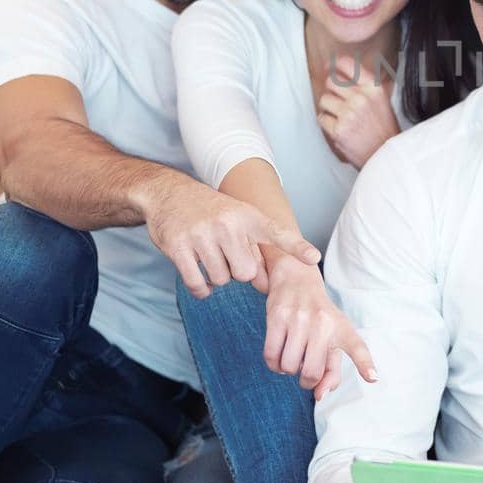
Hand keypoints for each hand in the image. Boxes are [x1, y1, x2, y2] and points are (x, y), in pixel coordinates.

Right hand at [141, 173, 322, 297]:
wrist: (168, 193)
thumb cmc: (211, 212)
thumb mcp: (237, 219)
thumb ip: (254, 249)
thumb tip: (267, 285)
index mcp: (247, 216)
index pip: (277, 233)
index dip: (297, 247)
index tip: (313, 258)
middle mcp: (227, 224)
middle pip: (246, 273)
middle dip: (237, 272)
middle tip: (226, 256)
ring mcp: (202, 234)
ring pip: (221, 280)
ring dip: (216, 278)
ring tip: (209, 258)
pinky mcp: (179, 247)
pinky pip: (197, 284)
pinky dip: (200, 289)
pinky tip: (200, 280)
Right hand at [264, 256, 377, 398]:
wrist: (297, 281)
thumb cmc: (319, 318)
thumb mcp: (332, 339)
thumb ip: (332, 371)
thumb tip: (320, 396)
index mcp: (342, 329)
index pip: (357, 347)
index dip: (365, 364)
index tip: (373, 377)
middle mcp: (323, 324)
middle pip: (311, 373)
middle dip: (306, 380)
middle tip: (305, 369)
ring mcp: (299, 319)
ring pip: (288, 367)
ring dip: (287, 370)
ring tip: (292, 357)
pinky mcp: (277, 317)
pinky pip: (271, 356)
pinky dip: (273, 364)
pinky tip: (279, 356)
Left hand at [318, 60, 401, 168]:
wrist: (385, 154)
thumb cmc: (383, 128)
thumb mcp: (381, 100)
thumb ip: (364, 85)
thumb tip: (340, 69)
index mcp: (373, 88)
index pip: (348, 65)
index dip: (335, 64)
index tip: (329, 66)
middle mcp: (362, 97)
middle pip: (331, 81)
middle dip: (331, 90)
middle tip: (337, 100)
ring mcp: (349, 113)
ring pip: (324, 99)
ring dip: (329, 108)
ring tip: (341, 117)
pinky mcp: (339, 129)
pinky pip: (322, 118)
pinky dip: (327, 123)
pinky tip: (339, 127)